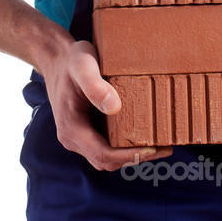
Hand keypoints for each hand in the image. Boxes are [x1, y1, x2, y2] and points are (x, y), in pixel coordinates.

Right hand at [39, 39, 172, 170]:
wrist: (57, 59)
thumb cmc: (71, 61)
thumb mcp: (83, 67)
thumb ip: (95, 86)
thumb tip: (114, 107)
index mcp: (71, 128)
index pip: (103, 154)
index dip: (128, 156)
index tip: (153, 149)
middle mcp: (73, 138)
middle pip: (107, 161)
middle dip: (136, 158)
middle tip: (165, 149)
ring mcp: (78, 137)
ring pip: (106, 157)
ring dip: (131, 155)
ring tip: (160, 145)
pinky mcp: (85, 130)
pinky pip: (105, 146)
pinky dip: (124, 146)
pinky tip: (142, 135)